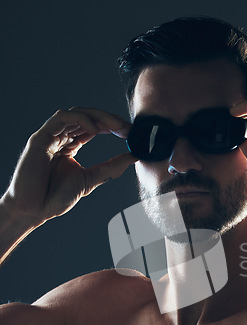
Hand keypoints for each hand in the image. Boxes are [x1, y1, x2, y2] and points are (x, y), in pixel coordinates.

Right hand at [3, 107, 135, 224]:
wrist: (34, 210)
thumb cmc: (55, 197)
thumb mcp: (90, 179)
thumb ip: (110, 167)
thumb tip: (134, 156)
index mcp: (69, 146)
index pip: (93, 127)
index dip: (112, 126)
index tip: (130, 132)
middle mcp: (60, 138)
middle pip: (86, 117)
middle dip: (108, 119)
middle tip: (127, 127)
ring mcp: (50, 137)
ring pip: (75, 113)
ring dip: (98, 116)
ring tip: (116, 126)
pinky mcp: (40, 138)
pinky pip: (60, 118)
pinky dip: (79, 119)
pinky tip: (95, 128)